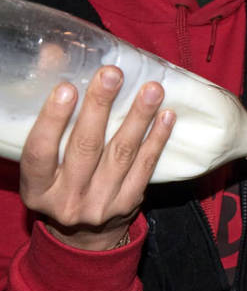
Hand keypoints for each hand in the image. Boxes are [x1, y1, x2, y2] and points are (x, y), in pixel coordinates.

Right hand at [19, 66, 175, 249]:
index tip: (66, 88)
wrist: (85, 235)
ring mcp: (101, 204)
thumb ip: (50, 119)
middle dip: (100, 107)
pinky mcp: (129, 203)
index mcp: (37, 189)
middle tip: (113, 74)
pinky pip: (146, 167)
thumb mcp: (44, 162)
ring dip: (138, 118)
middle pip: (86, 148)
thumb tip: (54, 55)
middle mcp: (67, 200)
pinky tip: (166, 116)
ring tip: (151, 89)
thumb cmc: (59, 184)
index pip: (39, 153)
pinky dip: (157, 140)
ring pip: (122, 155)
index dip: (52, 120)